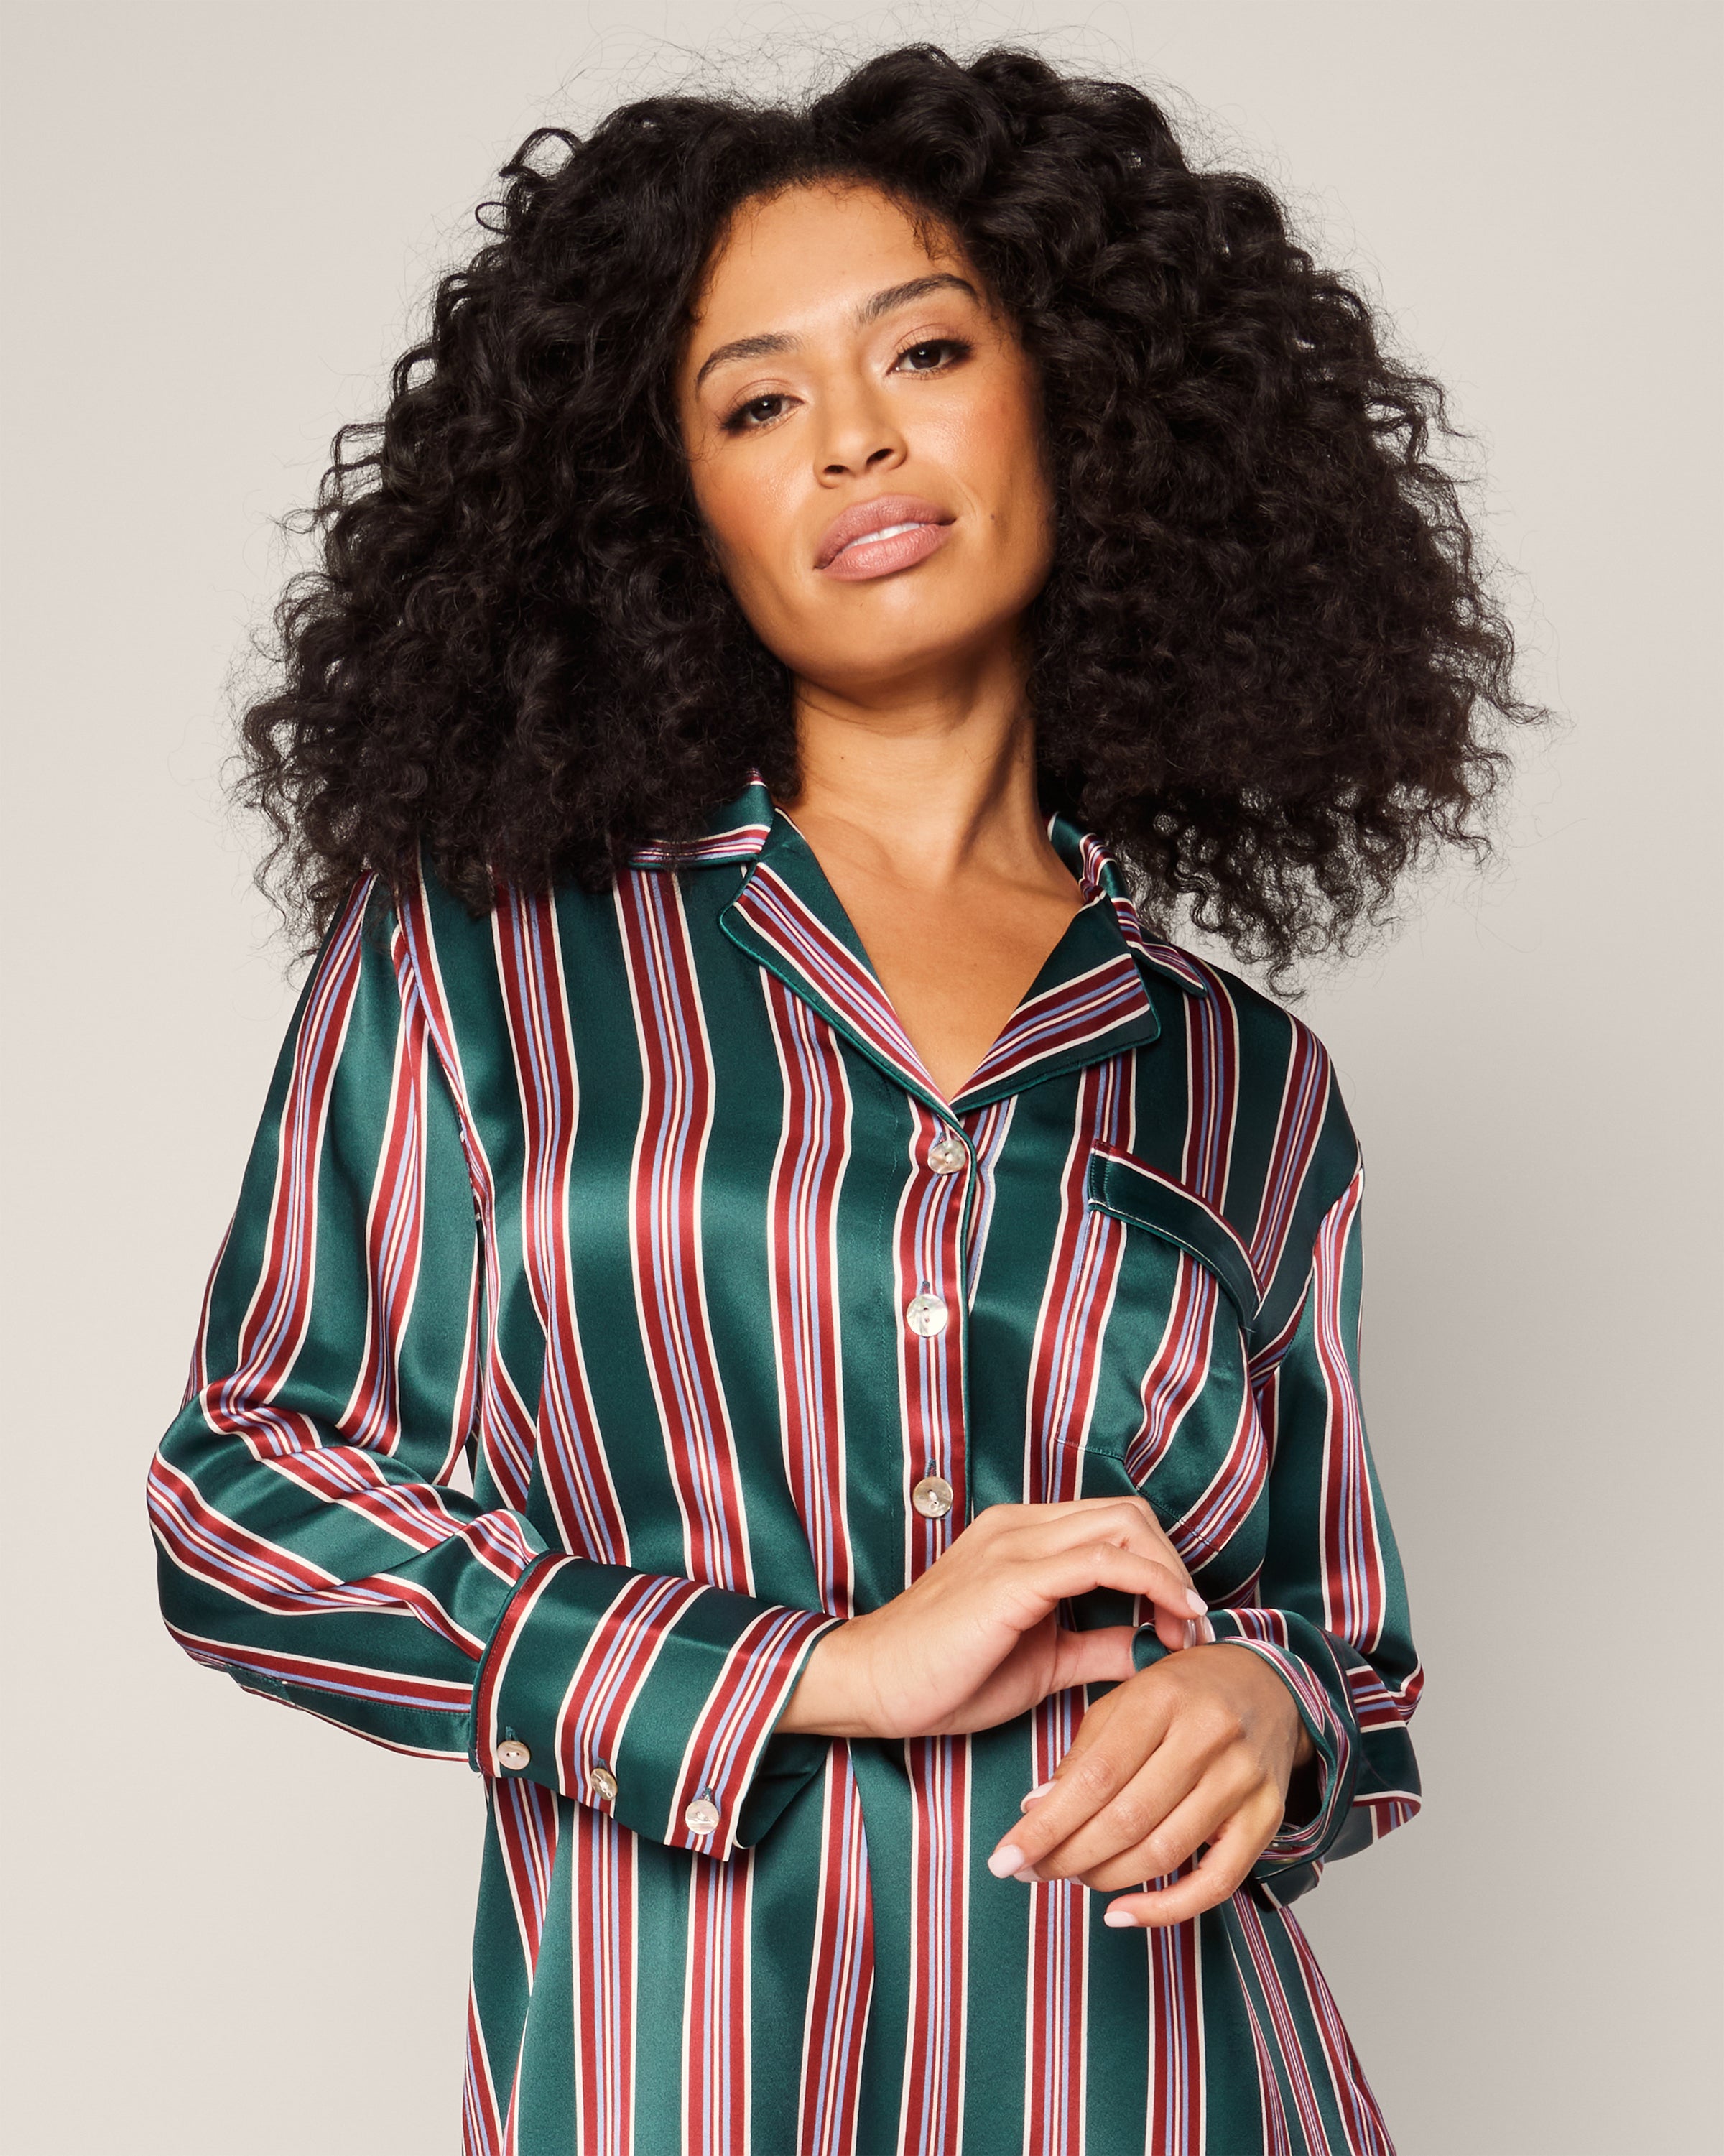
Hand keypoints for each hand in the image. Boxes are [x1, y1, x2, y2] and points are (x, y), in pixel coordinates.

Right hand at [777, 1496, 1207, 1740]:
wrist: (871, 1684)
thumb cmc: (945, 1676)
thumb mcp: (1041, 1662)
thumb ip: (1094, 1647)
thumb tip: (1150, 1649)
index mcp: (1022, 1537)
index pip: (1115, 1524)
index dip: (1163, 1567)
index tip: (1185, 1624)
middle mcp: (1021, 1526)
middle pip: (1130, 1515)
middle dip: (1175, 1566)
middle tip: (1192, 1627)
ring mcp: (1015, 1544)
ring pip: (1124, 1527)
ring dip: (1171, 1575)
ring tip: (1187, 1630)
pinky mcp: (1011, 1577)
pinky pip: (1102, 1562)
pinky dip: (1151, 1584)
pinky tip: (1170, 1621)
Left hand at [984, 1642, 1316, 1925]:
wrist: (1267, 1684)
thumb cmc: (1182, 1692)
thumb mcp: (1125, 1699)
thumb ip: (1083, 1753)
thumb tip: (1038, 1809)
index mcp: (1161, 1698)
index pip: (1094, 1776)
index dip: (1045, 1825)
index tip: (1005, 1857)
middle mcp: (1207, 1736)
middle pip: (1126, 1819)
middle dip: (1068, 1857)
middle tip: (1031, 1872)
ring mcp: (1242, 1779)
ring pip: (1164, 1852)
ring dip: (1106, 1879)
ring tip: (1072, 1878)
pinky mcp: (1266, 1817)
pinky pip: (1216, 1882)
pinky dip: (1166, 1909)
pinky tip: (1122, 1913)